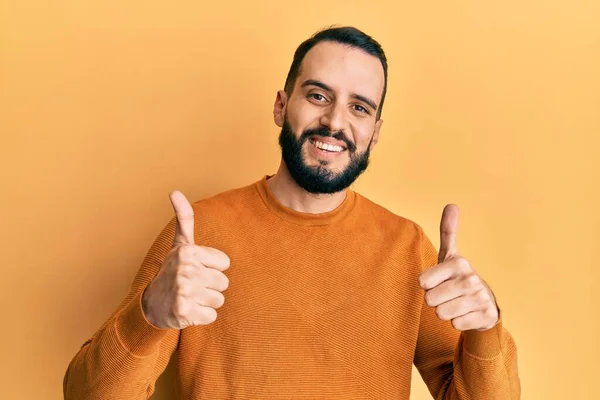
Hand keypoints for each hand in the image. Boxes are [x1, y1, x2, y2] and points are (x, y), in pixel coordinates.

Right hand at [142, 191, 229, 328]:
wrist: (152, 305)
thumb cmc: (173, 270)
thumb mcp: (179, 244)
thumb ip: (184, 218)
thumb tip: (174, 191)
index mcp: (188, 251)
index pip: (225, 263)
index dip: (212, 268)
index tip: (196, 268)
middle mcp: (185, 270)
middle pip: (224, 282)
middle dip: (211, 286)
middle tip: (192, 285)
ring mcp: (184, 292)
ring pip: (219, 299)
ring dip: (207, 301)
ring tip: (190, 297)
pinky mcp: (184, 312)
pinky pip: (212, 316)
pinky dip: (202, 316)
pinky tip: (188, 310)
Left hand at [418, 204, 498, 330]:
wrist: (484, 301)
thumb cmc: (457, 277)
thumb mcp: (450, 255)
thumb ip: (448, 231)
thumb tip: (452, 205)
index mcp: (458, 263)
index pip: (423, 283)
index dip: (427, 285)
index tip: (438, 281)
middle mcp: (470, 278)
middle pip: (431, 300)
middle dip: (435, 300)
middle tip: (447, 294)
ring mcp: (479, 298)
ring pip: (442, 314)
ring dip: (445, 312)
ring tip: (456, 302)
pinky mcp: (485, 316)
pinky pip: (455, 324)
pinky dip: (458, 322)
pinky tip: (466, 313)